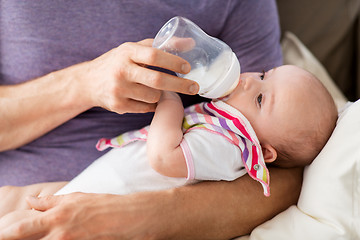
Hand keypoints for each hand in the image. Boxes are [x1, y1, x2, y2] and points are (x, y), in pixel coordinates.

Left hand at [0, 192, 174, 239]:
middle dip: (12, 237)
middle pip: (25, 239)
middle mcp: (59, 232)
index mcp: (56, 216)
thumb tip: (30, 202)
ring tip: (31, 237)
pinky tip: (54, 239)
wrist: (130, 216)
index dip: (3, 233)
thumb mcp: (76, 198)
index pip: (20, 228)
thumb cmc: (104, 204)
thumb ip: (50, 202)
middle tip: (4, 234)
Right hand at [79, 39, 197, 113]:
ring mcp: (119, 90)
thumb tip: (190, 44)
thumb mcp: (134, 49)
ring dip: (160, 94)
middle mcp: (121, 70)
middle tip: (194, 87)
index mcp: (127, 52)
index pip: (154, 55)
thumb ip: (161, 45)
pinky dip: (151, 104)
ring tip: (154, 89)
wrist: (89, 82)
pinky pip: (146, 108)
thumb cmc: (118, 62)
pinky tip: (145, 98)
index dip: (173, 61)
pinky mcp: (118, 106)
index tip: (187, 67)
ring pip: (153, 96)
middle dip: (180, 85)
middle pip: (157, 80)